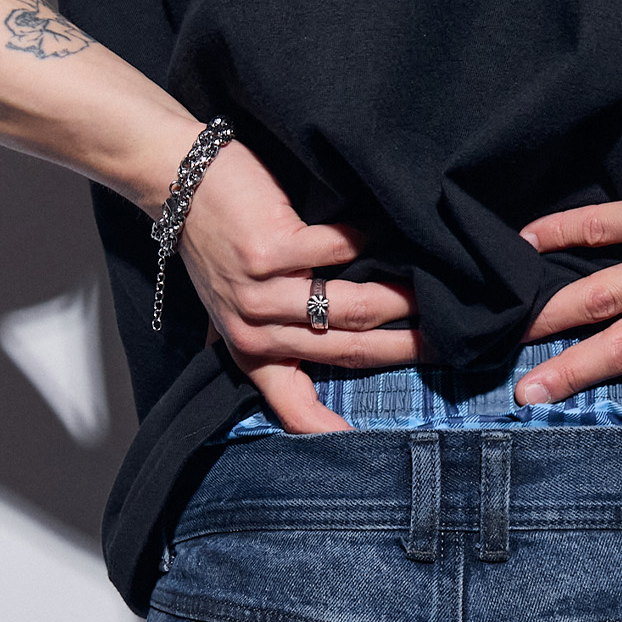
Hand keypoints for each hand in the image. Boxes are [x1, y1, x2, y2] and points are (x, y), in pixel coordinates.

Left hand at [180, 139, 420, 439]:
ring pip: (349, 307)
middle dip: (400, 349)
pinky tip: (387, 233)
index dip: (327, 428)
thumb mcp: (233, 303)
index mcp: (249, 350)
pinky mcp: (272, 248)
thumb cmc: (215, 239)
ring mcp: (262, 290)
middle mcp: (255, 328)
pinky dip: (368, 242)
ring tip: (430, 292)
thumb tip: (312, 362)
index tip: (363, 441)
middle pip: (344, 350)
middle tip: (442, 341)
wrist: (178, 180)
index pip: (291, 404)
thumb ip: (268, 335)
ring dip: (397, 300)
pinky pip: (338, 250)